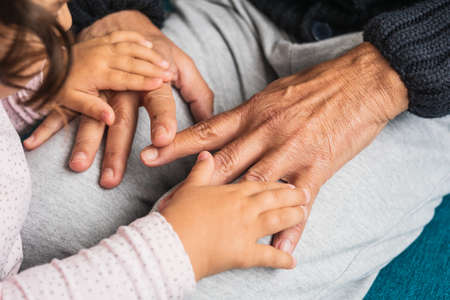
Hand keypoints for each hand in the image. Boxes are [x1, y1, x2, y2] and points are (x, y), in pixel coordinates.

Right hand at [24, 11, 213, 187]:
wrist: (127, 27)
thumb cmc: (160, 54)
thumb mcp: (184, 67)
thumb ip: (199, 94)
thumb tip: (210, 122)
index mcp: (153, 81)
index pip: (160, 102)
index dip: (163, 120)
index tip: (163, 141)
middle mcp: (126, 86)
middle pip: (122, 120)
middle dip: (117, 150)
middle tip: (112, 178)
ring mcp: (102, 88)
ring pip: (93, 117)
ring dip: (85, 142)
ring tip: (79, 166)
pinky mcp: (85, 88)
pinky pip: (67, 108)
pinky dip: (51, 124)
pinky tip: (37, 141)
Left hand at [48, 30, 171, 124]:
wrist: (47, 62)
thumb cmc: (60, 85)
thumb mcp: (71, 101)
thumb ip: (92, 109)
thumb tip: (111, 119)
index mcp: (97, 73)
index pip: (125, 78)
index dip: (143, 81)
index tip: (160, 83)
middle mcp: (102, 57)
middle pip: (132, 62)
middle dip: (153, 68)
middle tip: (169, 73)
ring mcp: (102, 46)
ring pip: (130, 48)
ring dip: (149, 54)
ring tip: (164, 61)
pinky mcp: (102, 40)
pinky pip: (122, 36)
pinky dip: (136, 38)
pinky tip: (148, 43)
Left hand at [142, 42, 408, 252]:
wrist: (362, 82)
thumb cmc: (318, 84)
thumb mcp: (276, 92)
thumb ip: (252, 112)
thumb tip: (231, 125)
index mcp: (254, 112)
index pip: (208, 131)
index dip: (177, 144)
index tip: (150, 154)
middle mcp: (266, 133)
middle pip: (223, 163)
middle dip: (192, 184)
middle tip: (165, 202)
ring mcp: (291, 152)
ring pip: (255, 186)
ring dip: (233, 211)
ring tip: (211, 233)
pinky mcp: (317, 167)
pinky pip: (299, 202)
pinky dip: (289, 227)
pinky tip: (279, 247)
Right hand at [161, 151, 308, 280]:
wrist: (170, 242)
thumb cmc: (178, 214)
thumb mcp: (189, 188)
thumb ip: (201, 170)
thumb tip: (206, 154)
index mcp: (232, 191)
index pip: (260, 183)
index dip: (276, 183)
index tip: (288, 181)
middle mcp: (244, 207)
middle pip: (274, 199)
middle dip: (291, 196)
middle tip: (304, 195)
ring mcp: (247, 229)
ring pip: (277, 220)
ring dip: (293, 218)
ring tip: (304, 215)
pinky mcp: (244, 252)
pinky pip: (268, 256)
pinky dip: (281, 259)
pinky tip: (292, 261)